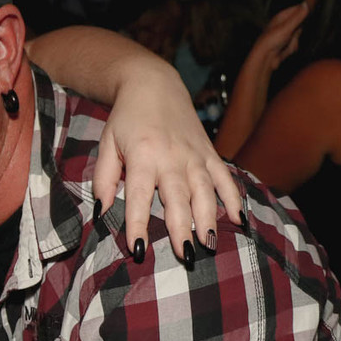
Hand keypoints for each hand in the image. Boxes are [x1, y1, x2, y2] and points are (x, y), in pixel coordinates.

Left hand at [95, 66, 243, 260]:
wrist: (153, 84)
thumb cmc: (125, 119)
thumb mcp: (106, 145)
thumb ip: (103, 178)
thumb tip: (100, 210)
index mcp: (142, 156)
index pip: (139, 196)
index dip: (138, 224)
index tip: (138, 249)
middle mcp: (172, 157)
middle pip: (178, 198)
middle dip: (182, 229)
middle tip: (184, 256)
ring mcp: (195, 155)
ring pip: (206, 192)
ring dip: (209, 219)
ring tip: (210, 244)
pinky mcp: (210, 152)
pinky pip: (225, 178)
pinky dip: (235, 199)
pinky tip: (240, 220)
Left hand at [250, 2, 306, 76]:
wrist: (265, 58)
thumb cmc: (271, 41)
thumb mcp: (287, 27)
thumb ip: (298, 16)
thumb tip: (306, 4)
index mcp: (281, 17)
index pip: (297, 9)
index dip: (304, 11)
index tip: (311, 14)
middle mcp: (283, 24)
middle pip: (301, 23)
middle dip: (298, 31)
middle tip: (290, 35)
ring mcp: (285, 34)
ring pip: (298, 35)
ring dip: (294, 41)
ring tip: (285, 44)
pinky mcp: (286, 44)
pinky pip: (295, 44)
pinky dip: (292, 48)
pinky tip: (284, 50)